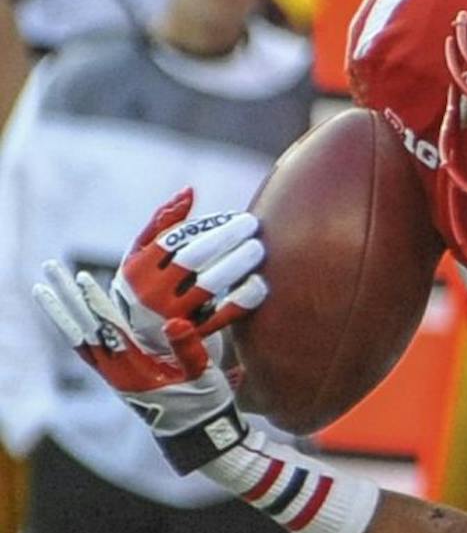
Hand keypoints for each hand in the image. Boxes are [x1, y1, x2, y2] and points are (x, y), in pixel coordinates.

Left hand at [35, 261, 247, 474]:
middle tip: (50, 268)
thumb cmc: (203, 404)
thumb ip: (189, 349)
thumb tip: (175, 321)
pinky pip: (87, 350)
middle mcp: (115, 371)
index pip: (109, 328)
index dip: (96, 302)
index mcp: (134, 369)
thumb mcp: (203, 376)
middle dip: (66, 298)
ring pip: (79, 338)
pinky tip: (71, 317)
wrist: (196, 434)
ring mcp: (112, 375)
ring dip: (62, 311)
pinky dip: (76, 329)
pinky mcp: (116, 377)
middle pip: (83, 329)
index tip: (82, 278)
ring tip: (46, 287)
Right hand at [111, 187, 266, 355]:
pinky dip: (243, 298)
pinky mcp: (195, 335)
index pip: (173, 240)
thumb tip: (189, 191)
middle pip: (192, 259)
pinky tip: (261, 282)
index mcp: (138, 269)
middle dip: (225, 239)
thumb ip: (162, 223)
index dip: (206, 225)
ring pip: (209, 285)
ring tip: (259, 248)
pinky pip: (223, 315)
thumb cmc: (146, 284)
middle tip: (253, 225)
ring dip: (237, 263)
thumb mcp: (141, 255)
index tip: (233, 216)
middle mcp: (151, 293)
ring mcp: (173, 316)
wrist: (141, 341)